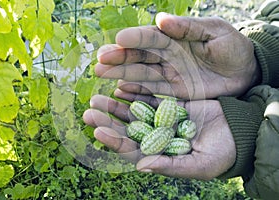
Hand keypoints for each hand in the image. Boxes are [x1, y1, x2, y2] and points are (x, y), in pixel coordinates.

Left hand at [83, 91, 235, 179]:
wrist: (240, 131)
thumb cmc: (223, 153)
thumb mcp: (201, 164)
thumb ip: (171, 166)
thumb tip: (141, 166)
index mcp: (160, 155)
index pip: (131, 150)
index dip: (114, 141)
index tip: (98, 130)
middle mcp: (156, 138)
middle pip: (126, 130)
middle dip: (108, 121)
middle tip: (90, 110)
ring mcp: (161, 120)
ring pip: (133, 113)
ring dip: (116, 106)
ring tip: (98, 97)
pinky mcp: (169, 105)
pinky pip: (148, 98)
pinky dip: (135, 93)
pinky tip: (121, 87)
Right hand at [96, 12, 259, 99]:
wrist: (245, 71)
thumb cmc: (232, 47)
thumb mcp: (215, 31)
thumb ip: (189, 27)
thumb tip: (161, 20)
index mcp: (175, 38)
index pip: (151, 37)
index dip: (135, 38)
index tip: (119, 40)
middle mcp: (167, 56)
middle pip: (139, 56)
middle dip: (119, 58)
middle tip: (99, 61)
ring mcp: (168, 74)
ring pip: (140, 73)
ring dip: (121, 73)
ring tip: (100, 74)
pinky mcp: (173, 92)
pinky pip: (151, 92)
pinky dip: (135, 91)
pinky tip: (119, 91)